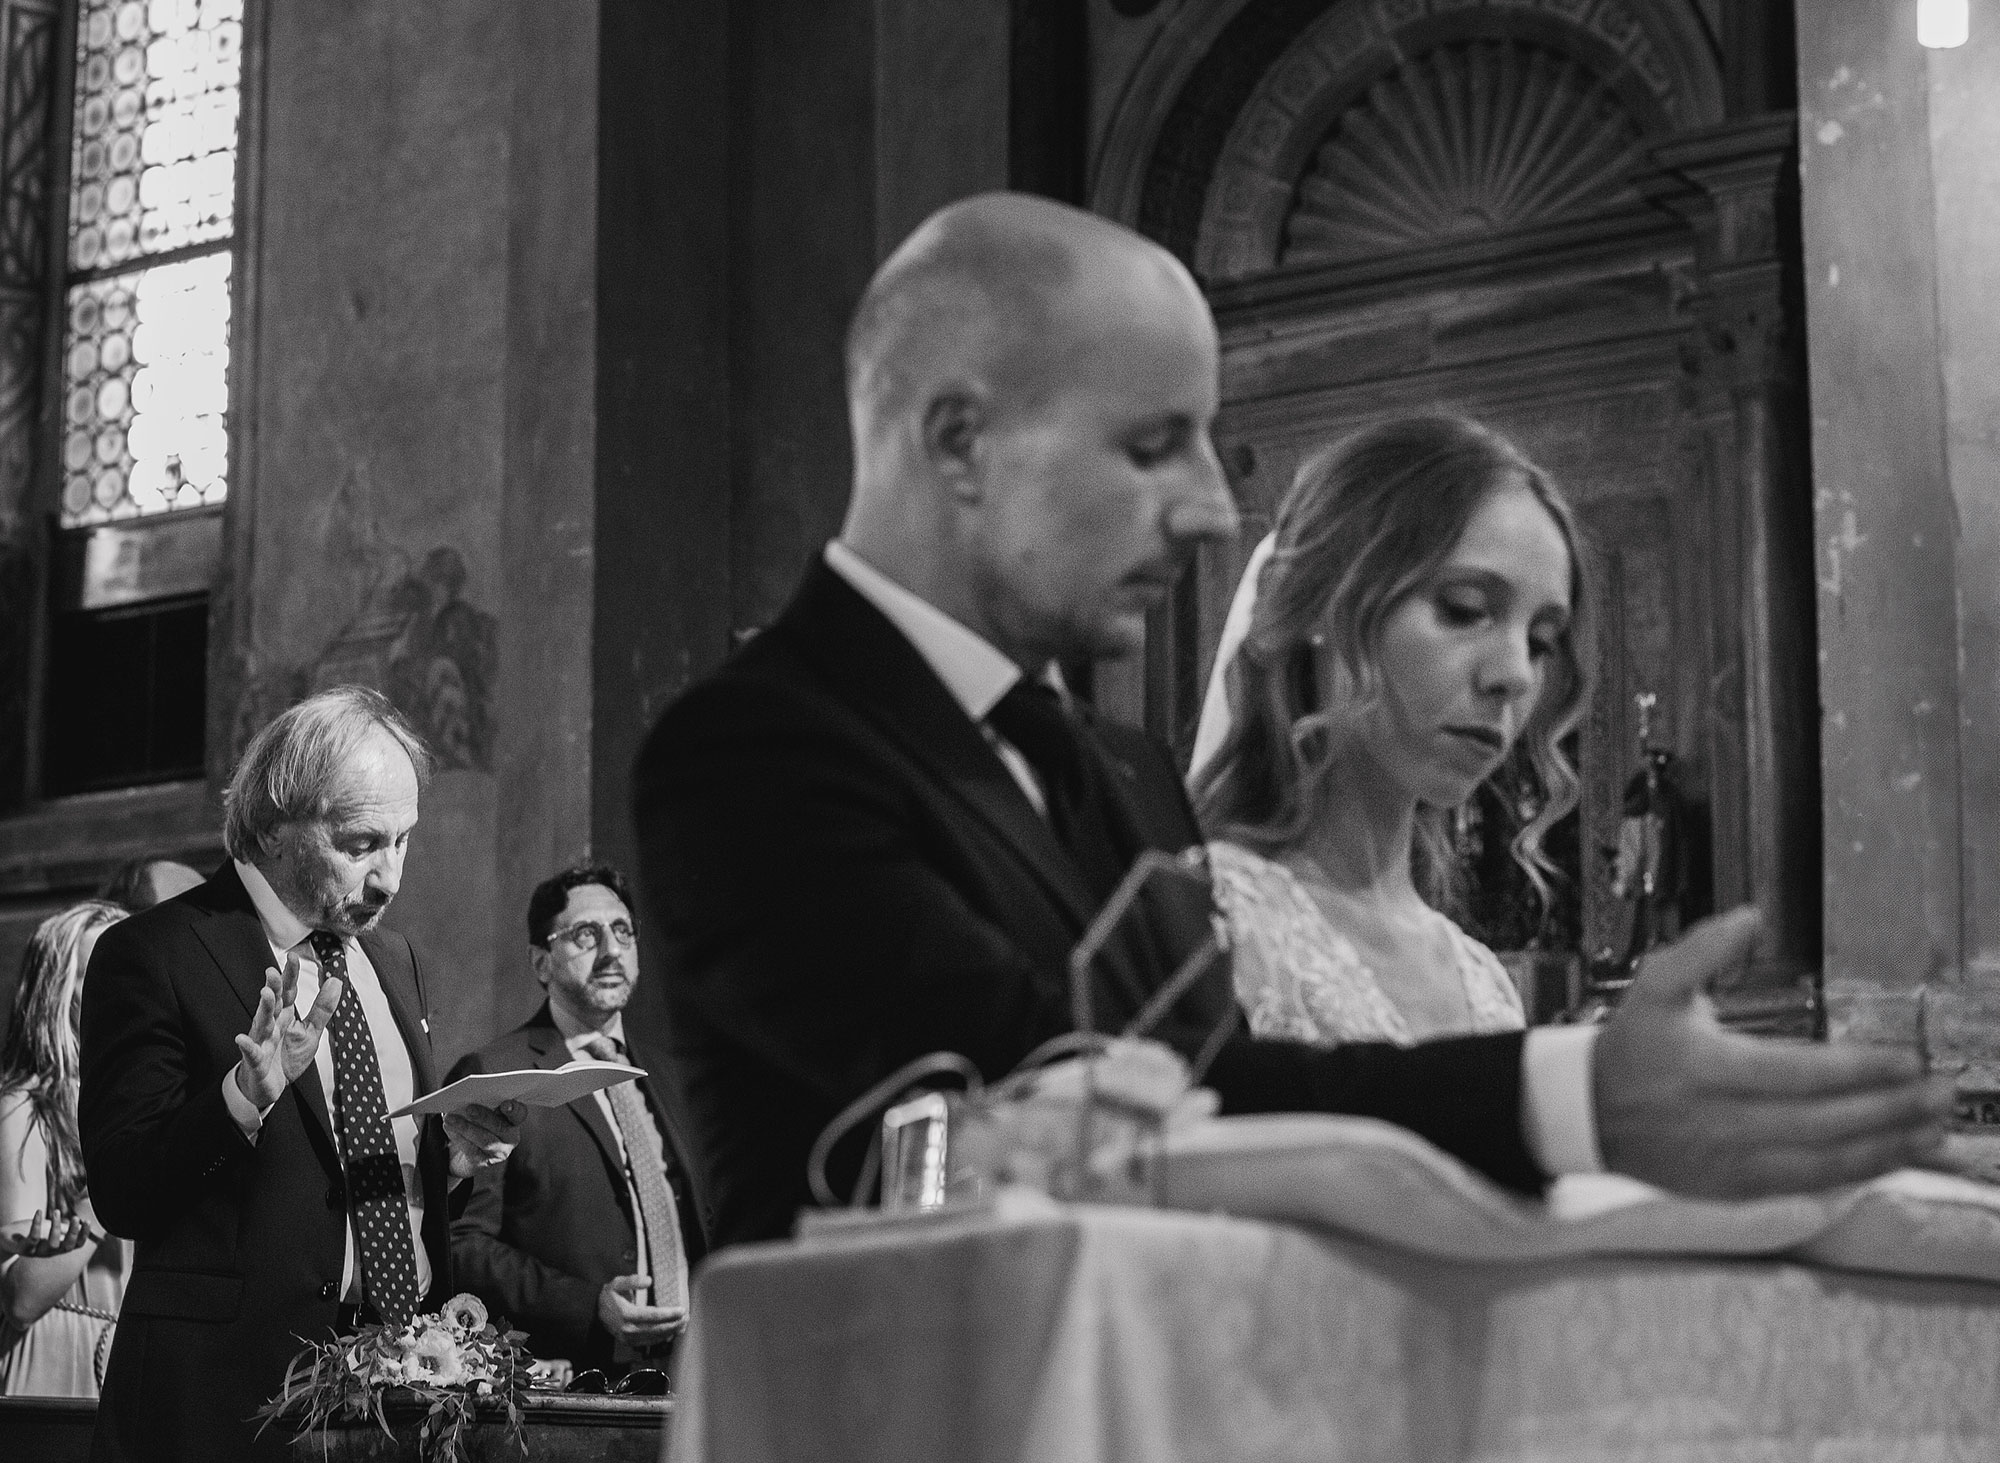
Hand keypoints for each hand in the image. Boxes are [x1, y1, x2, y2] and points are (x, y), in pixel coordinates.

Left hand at [0, 1208, 97, 1257]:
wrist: (7, 1240)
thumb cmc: (32, 1233)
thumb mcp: (51, 1229)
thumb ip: (65, 1228)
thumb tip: (83, 1218)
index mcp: (58, 1246)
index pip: (76, 1245)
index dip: (83, 1235)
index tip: (87, 1221)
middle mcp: (50, 1252)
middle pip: (67, 1247)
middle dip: (73, 1233)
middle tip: (76, 1217)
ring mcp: (36, 1251)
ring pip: (52, 1244)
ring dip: (56, 1228)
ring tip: (56, 1211)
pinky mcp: (23, 1249)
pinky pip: (33, 1238)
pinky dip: (36, 1224)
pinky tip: (38, 1211)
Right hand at [232, 953, 342, 1108]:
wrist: (271, 1088)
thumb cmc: (287, 1057)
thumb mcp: (311, 1031)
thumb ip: (322, 1008)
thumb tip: (336, 981)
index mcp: (284, 1015)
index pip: (287, 992)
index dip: (289, 975)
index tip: (292, 956)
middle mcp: (271, 1025)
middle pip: (272, 1003)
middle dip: (273, 987)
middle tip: (273, 971)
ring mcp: (262, 1042)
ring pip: (262, 1023)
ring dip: (263, 1009)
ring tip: (266, 994)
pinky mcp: (257, 1062)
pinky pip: (252, 1054)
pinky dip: (247, 1046)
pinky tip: (242, 1039)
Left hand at [445, 1100, 523, 1179]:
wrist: (462, 1153)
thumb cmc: (474, 1125)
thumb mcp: (479, 1113)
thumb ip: (479, 1105)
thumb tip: (464, 1098)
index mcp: (513, 1121)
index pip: (519, 1114)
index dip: (514, 1110)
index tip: (505, 1104)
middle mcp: (510, 1138)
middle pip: (501, 1127)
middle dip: (484, 1117)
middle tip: (469, 1108)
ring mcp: (499, 1153)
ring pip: (485, 1141)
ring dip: (466, 1127)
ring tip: (450, 1118)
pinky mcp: (484, 1163)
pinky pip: (471, 1150)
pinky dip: (458, 1137)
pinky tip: (449, 1128)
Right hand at [595, 1273, 684, 1346]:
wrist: (595, 1312)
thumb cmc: (609, 1296)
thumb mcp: (616, 1283)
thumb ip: (632, 1280)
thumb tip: (649, 1280)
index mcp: (626, 1314)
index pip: (652, 1316)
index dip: (669, 1314)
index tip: (682, 1310)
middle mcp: (628, 1329)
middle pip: (656, 1329)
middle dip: (674, 1324)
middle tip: (687, 1317)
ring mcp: (629, 1338)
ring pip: (654, 1337)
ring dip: (670, 1332)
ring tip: (683, 1324)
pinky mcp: (630, 1343)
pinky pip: (649, 1342)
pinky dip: (662, 1338)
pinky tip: (672, 1332)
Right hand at [1594, 906, 1955, 1197]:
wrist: (1589, 1114)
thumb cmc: (1631, 1046)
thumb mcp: (1654, 987)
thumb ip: (1701, 949)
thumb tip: (1749, 917)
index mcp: (1707, 1069)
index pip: (1797, 1073)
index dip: (1857, 1070)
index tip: (1906, 1059)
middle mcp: (1723, 1121)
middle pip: (1823, 1122)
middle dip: (1890, 1109)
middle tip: (1940, 1092)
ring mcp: (1732, 1161)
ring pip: (1824, 1161)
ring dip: (1887, 1146)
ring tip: (1934, 1128)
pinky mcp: (1737, 1188)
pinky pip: (1808, 1184)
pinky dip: (1856, 1173)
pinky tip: (1892, 1156)